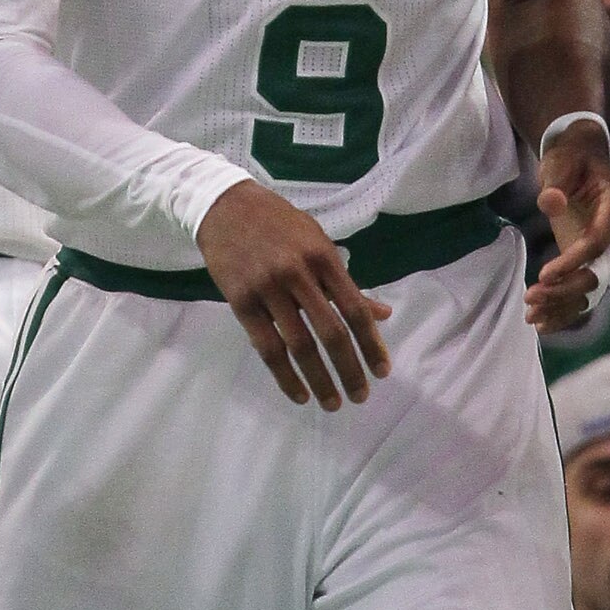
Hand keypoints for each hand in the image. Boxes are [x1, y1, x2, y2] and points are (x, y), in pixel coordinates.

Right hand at [196, 179, 392, 406]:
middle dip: (349, 369)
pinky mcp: (241, 302)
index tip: (382, 371)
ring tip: (331, 402)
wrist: (225, 206)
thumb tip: (384, 314)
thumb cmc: (279, 225)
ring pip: (299, 346)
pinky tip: (299, 393)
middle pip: (330, 333)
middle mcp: (297, 274)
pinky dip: (284, 376)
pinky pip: (267, 348)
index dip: (371, 343)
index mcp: (323, 257)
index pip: (355, 309)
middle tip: (360, 397)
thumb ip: (347, 282)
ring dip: (318, 380)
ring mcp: (267, 289)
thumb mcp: (318, 242)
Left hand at [528, 120, 609, 330]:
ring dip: (562, 306)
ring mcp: (607, 252)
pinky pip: (583, 291)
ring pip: (591, 289)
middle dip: (565, 290)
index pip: (599, 243)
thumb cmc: (570, 158)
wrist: (576, 160)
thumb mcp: (561, 161)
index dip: (573, 262)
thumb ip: (556, 182)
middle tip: (531, 297)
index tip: (544, 275)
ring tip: (531, 317)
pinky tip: (541, 323)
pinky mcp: (591, 262)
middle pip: (598, 273)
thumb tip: (552, 203)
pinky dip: (564, 309)